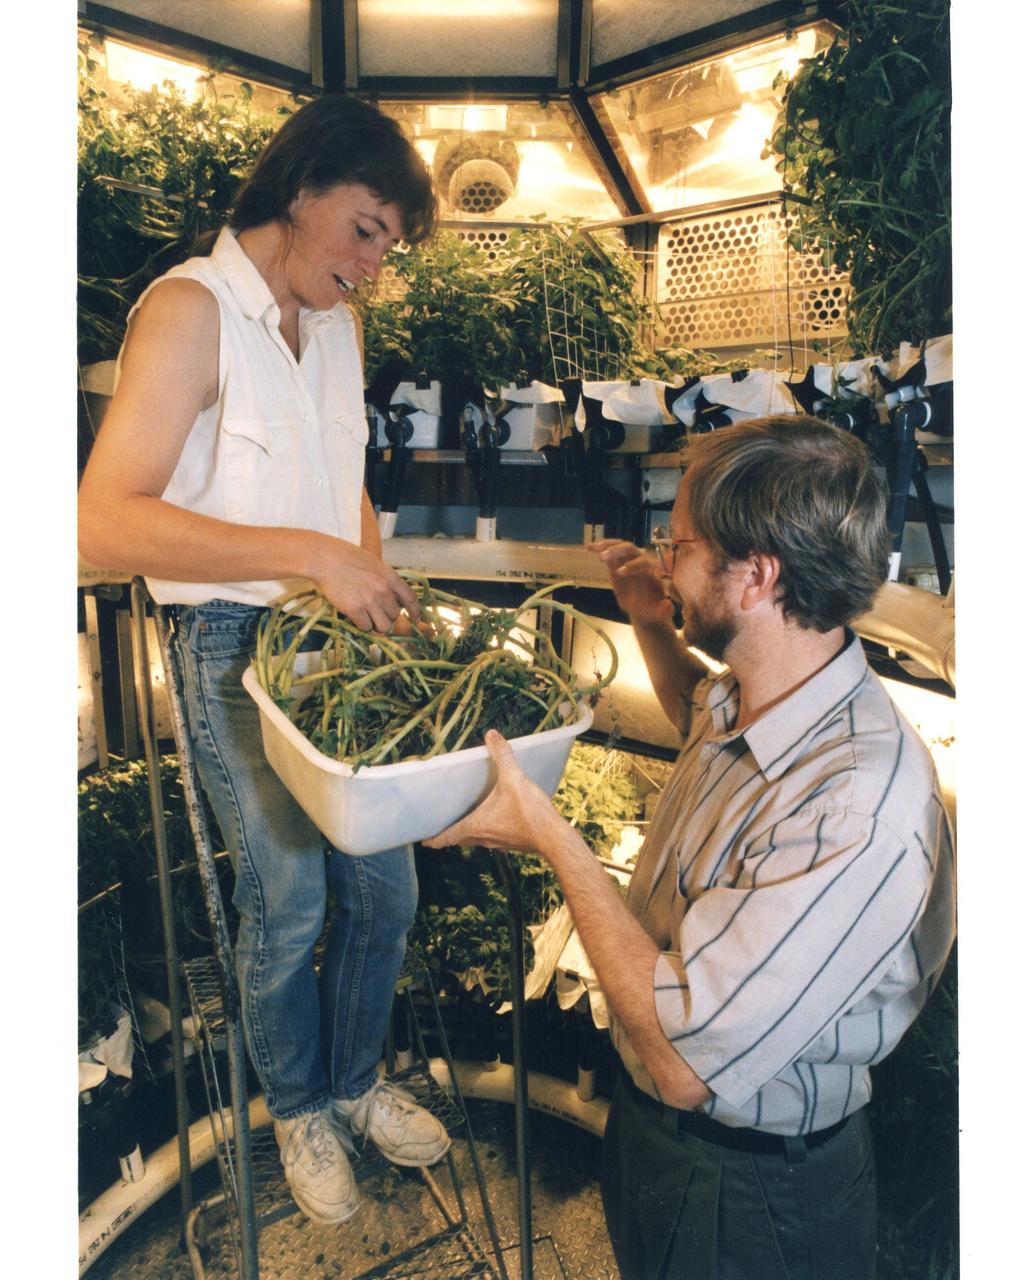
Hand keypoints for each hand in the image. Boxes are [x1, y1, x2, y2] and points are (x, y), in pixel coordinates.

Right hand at [308, 537, 419, 631]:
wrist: (325, 559)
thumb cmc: (346, 557)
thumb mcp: (373, 563)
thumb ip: (385, 580)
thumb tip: (392, 598)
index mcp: (390, 577)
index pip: (411, 599)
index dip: (415, 612)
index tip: (414, 619)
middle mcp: (383, 590)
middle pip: (395, 615)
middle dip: (387, 617)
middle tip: (375, 613)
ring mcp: (370, 601)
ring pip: (383, 626)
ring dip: (376, 624)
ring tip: (367, 617)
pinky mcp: (355, 610)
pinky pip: (366, 627)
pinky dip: (361, 625)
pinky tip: (355, 616)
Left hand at [422, 730, 564, 855]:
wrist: (554, 837)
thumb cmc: (531, 813)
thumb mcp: (514, 779)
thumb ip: (502, 755)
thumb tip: (492, 734)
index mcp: (476, 826)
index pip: (446, 837)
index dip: (432, 838)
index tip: (422, 839)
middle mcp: (483, 838)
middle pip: (459, 839)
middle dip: (449, 831)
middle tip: (440, 822)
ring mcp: (498, 842)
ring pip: (476, 838)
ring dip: (468, 829)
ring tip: (465, 816)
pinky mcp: (512, 842)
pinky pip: (492, 836)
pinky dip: (487, 828)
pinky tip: (495, 815)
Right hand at [586, 538, 674, 626]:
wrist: (646, 609)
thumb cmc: (654, 610)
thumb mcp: (661, 613)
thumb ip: (665, 610)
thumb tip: (667, 606)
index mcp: (653, 572)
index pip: (644, 563)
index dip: (633, 566)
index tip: (620, 573)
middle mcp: (642, 563)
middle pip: (632, 550)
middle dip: (618, 550)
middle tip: (604, 556)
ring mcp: (630, 561)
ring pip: (621, 546)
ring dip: (608, 546)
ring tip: (595, 549)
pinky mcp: (619, 563)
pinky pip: (611, 551)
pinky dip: (601, 547)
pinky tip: (589, 547)